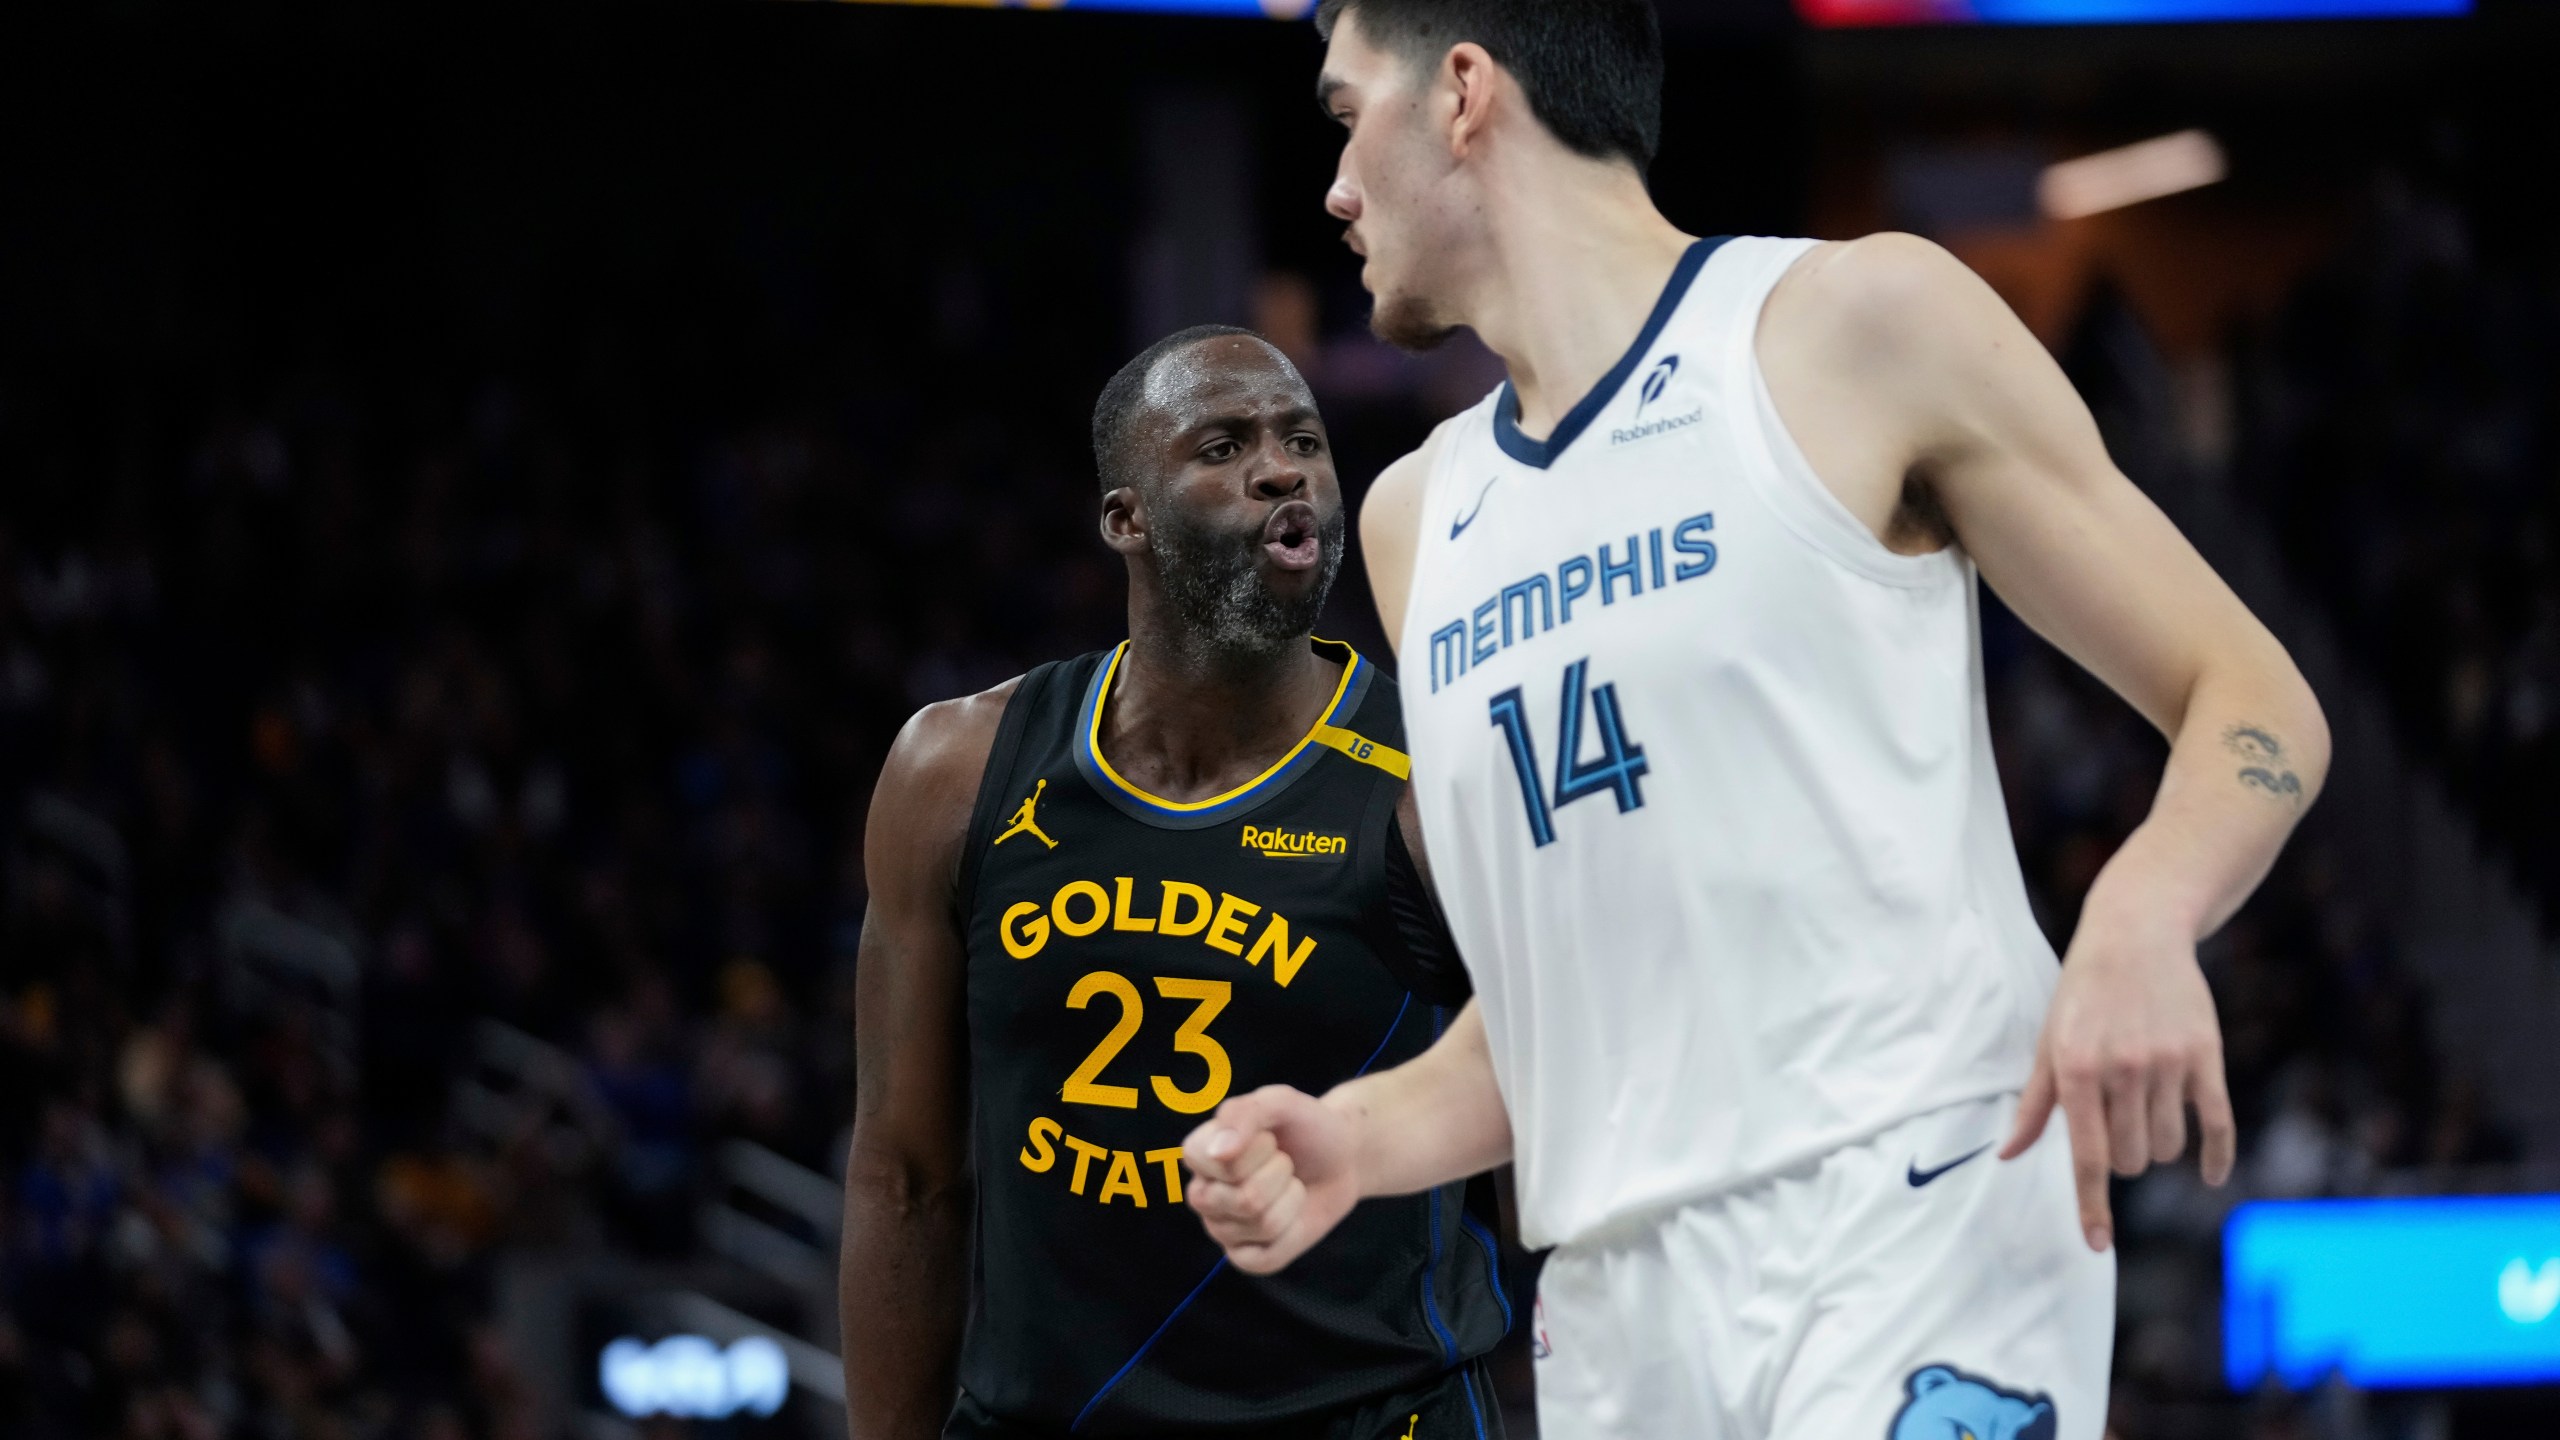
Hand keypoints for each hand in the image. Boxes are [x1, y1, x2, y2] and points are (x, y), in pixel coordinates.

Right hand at [1182, 1085, 1362, 1275]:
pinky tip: (1292, 1215)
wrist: (1341, 1157)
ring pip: (1263, 1224)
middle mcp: (1201, 1194)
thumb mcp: (1280, 1102)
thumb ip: (1245, 1113)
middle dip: (1281, 1174)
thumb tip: (1220, 1153)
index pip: (1222, 1163)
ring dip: (1291, 1198)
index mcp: (1198, 1153)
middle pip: (1245, 1199)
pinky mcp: (1246, 1258)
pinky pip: (1269, 1256)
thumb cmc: (1304, 1126)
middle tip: (1284, 1162)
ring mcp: (1221, 1229)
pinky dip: (1294, 1232)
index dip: (1259, 1148)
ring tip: (1289, 1184)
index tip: (1270, 1136)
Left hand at [2000, 888, 2236, 1253]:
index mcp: (2076, 1070)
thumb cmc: (2082, 995)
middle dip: (2122, 1157)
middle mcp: (2122, 1070)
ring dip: (2156, 1143)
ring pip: (2168, 1147)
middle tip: (2115, 1122)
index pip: (2088, 1157)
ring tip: (2144, 1106)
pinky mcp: (2205, 1056)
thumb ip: (2035, 1105)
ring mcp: (2167, 1063)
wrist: (2136, 933)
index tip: (2096, 1245)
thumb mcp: (2049, 1043)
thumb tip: (2008, 1156)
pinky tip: (2209, 1176)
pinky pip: (2217, 1124)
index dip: (2092, 1205)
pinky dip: (2214, 1157)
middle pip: (2131, 1159)